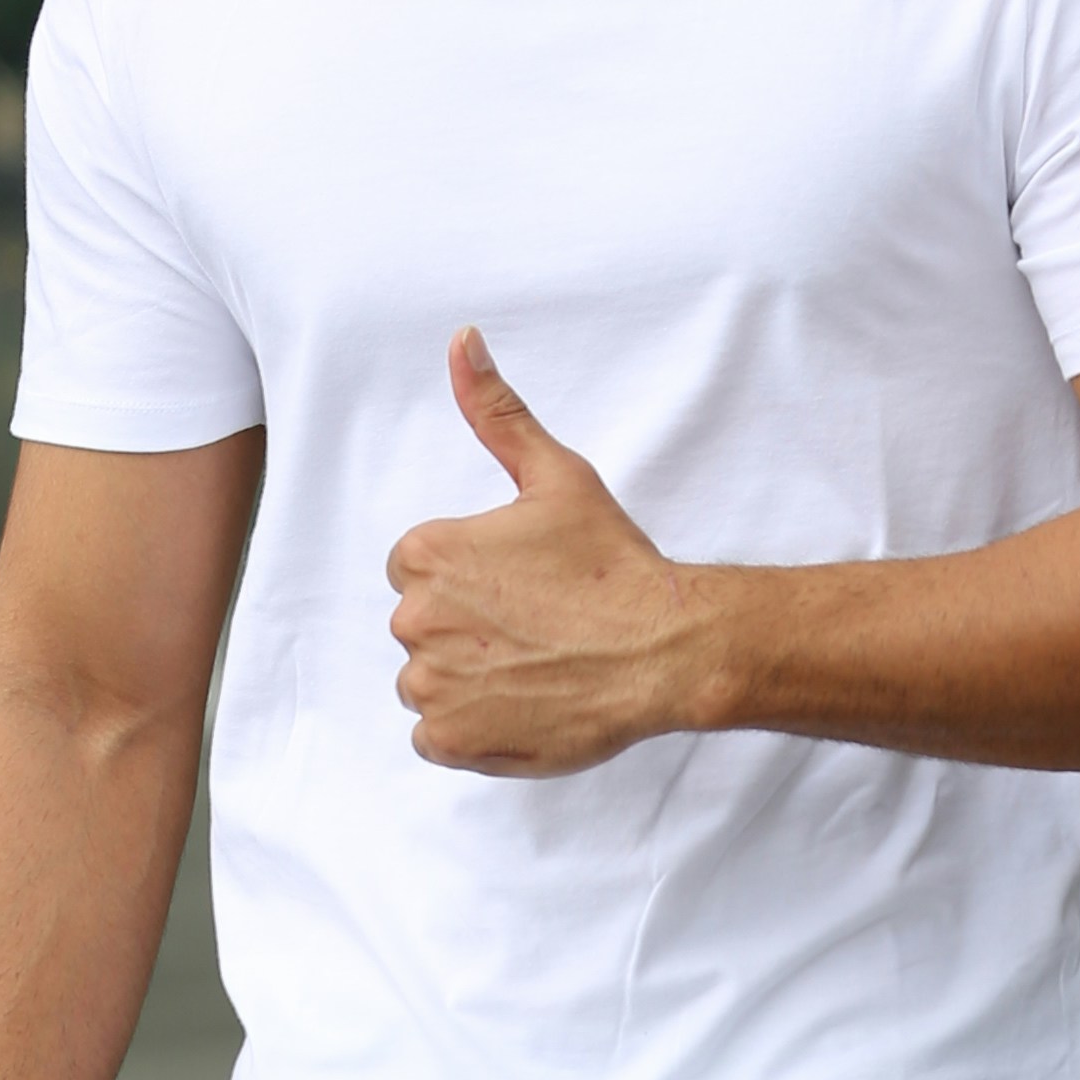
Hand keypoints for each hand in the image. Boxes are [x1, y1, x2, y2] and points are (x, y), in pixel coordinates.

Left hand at [386, 329, 736, 772]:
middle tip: (535, 630)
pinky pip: (434, 737)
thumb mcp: (556, 476)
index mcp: (427, 554)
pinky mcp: (453, 738)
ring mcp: (432, 684)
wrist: (664, 649)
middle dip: (466, 630)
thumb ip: (497, 412)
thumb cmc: (613, 563)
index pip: (416, 570)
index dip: (469, 580)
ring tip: (532, 669)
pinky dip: (470, 729)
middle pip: (420, 626)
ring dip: (466, 681)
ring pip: (426, 682)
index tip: (518, 588)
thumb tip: (462, 341)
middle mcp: (416, 619)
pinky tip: (521, 705)